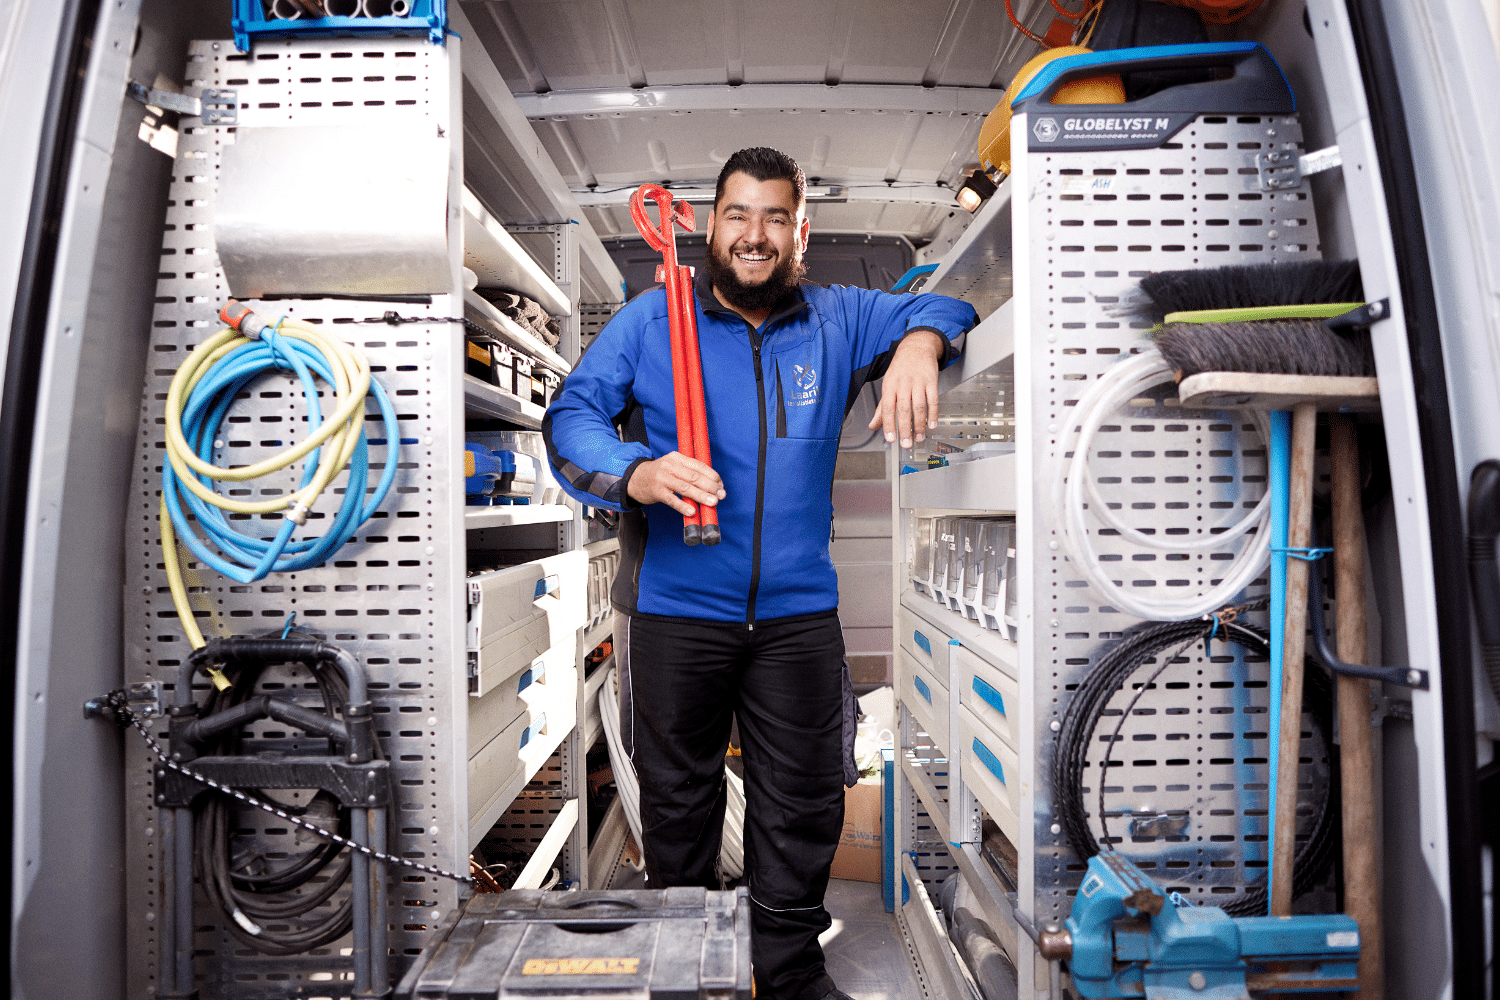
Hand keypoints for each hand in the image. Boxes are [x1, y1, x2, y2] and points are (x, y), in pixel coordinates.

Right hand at [626, 452, 725, 516]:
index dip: (712, 476)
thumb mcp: (673, 467)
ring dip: (700, 496)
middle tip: (720, 495)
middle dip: (710, 486)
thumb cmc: (659, 474)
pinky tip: (692, 511)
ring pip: (685, 487)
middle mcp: (670, 466)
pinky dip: (682, 506)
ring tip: (712, 502)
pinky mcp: (656, 491)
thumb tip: (711, 486)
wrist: (634, 478)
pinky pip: (671, 500)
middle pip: (694, 476)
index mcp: (677, 458)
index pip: (699, 466)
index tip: (720, 485)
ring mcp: (662, 478)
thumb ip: (689, 472)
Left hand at [868, 330, 944, 448]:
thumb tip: (873, 426)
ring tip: (918, 437)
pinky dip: (933, 414)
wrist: (916, 348)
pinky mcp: (931, 380)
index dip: (889, 425)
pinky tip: (931, 424)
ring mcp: (918, 382)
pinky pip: (933, 399)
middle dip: (905, 429)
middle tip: (906, 443)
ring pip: (919, 406)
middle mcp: (903, 384)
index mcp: (890, 386)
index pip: (888, 408)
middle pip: (904, 409)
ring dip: (919, 425)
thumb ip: (881, 408)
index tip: (890, 439)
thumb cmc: (900, 369)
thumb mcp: (888, 385)